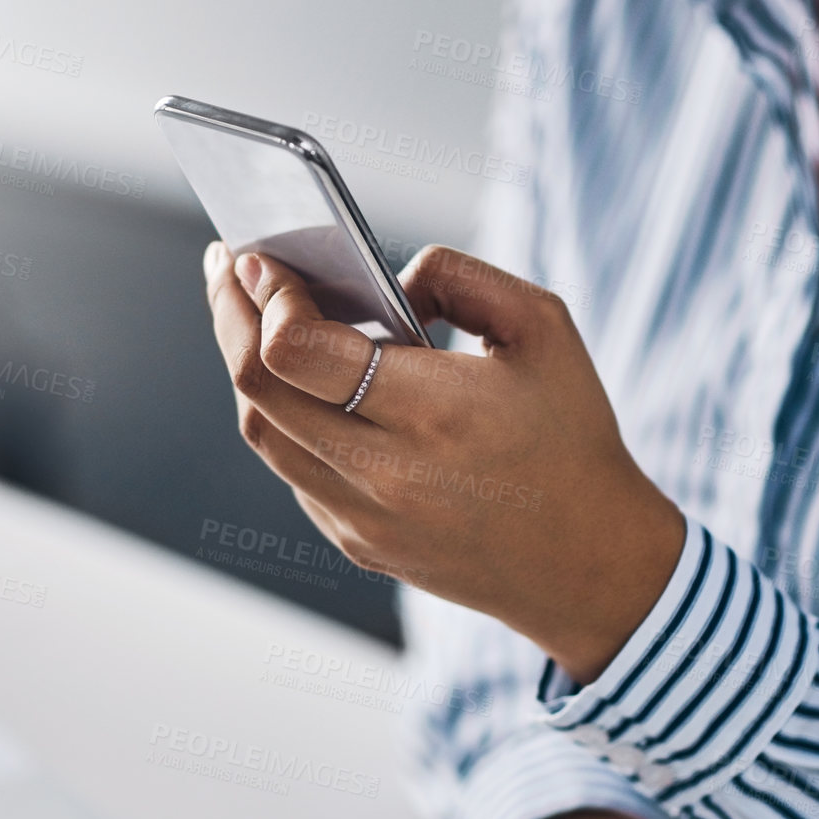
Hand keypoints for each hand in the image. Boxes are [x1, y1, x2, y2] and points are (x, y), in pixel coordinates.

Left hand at [202, 241, 685, 682]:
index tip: (257, 254)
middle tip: (227, 265)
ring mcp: (363, 517)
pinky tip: (294, 375)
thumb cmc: (572, 436)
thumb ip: (459, 276)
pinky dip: (282, 413)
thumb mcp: (544, 327)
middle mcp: (386, 473)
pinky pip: (293, 467)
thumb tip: (386, 278)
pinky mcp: (357, 541)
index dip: (265, 295)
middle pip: (258, 388)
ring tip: (246, 310)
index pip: (298, 350)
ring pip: (262, 432)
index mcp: (434, 412)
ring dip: (244, 364)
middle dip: (229, 312)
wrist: (591, 564)